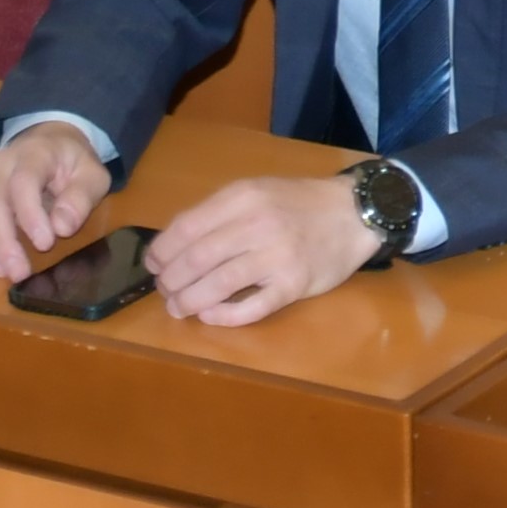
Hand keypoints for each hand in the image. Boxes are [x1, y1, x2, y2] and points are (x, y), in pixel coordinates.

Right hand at [0, 124, 111, 281]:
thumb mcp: (92, 174)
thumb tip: (63, 227)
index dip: (30, 215)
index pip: (23, 181)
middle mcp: (0, 165)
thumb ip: (81, 197)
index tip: (45, 244)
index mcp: (34, 153)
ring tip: (1, 272)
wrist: (49, 144)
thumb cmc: (72, 164)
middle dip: (3, 241)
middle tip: (20, 272)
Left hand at [145, 172, 386, 327]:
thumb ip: (219, 213)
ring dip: (190, 300)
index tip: (153, 265)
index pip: (187, 227)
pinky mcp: (294, 284)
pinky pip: (252, 307)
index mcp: (243, 197)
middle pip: (198, 258)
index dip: (162, 250)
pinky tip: (210, 316)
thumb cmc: (298, 202)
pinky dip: (225, 315)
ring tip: (178, 308)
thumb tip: (174, 244)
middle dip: (172, 279)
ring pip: (219, 284)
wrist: (353, 213)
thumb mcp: (256, 190)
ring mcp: (277, 256)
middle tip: (164, 291)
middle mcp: (258, 224)